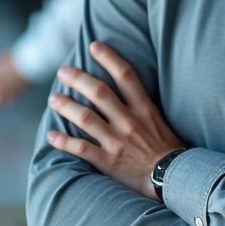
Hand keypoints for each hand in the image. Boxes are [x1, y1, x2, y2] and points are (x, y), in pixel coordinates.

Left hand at [46, 42, 183, 200]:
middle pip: (99, 93)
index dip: (109, 58)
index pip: (125, 75)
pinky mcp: (108, 162)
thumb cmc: (167, 149)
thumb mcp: (160, 119)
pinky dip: (64, 141)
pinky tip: (51, 135)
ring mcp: (117, 141)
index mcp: (144, 108)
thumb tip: (126, 87)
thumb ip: (142, 104)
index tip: (94, 46)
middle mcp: (129, 121)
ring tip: (53, 98)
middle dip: (78, 79)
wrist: (173, 180)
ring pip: (85, 118)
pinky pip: (81, 149)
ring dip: (66, 106)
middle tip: (63, 71)